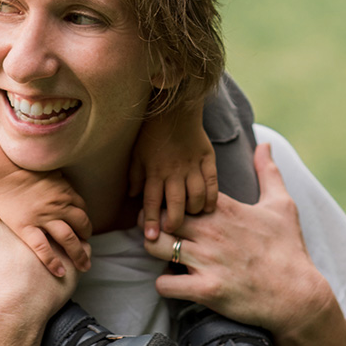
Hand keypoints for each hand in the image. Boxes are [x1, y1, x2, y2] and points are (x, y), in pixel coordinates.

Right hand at [0, 167, 90, 278]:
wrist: (2, 173)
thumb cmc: (23, 169)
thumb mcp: (49, 173)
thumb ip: (60, 184)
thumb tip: (66, 191)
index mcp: (65, 192)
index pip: (82, 210)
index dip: (84, 222)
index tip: (83, 231)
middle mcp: (58, 206)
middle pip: (81, 225)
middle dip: (86, 239)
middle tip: (88, 251)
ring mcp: (43, 218)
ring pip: (68, 239)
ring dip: (79, 253)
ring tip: (84, 266)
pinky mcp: (26, 227)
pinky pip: (43, 248)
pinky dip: (53, 262)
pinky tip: (60, 272)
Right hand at [0, 178, 77, 319]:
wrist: (7, 306)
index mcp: (12, 205)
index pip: (20, 192)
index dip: (18, 201)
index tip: (12, 215)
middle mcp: (40, 215)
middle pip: (47, 206)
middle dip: (45, 213)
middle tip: (36, 237)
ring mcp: (61, 236)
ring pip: (68, 227)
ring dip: (64, 234)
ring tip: (54, 249)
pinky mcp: (76, 257)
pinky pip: (82, 251)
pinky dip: (76, 256)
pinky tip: (65, 265)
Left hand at [128, 105, 217, 240]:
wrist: (174, 108)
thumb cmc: (152, 133)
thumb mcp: (136, 153)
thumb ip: (135, 176)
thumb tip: (132, 196)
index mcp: (155, 171)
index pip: (152, 201)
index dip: (151, 221)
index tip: (151, 238)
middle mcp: (174, 171)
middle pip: (177, 203)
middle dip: (174, 222)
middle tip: (173, 231)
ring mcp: (193, 165)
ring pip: (197, 196)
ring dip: (194, 211)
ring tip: (191, 218)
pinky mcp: (208, 159)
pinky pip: (213, 183)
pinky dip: (212, 198)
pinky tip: (209, 207)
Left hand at [142, 144, 333, 343]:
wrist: (298, 295)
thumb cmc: (289, 249)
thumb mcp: (282, 205)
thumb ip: (268, 172)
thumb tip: (265, 144)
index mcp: (224, 209)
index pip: (180, 190)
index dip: (172, 196)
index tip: (173, 206)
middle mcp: (211, 231)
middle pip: (159, 215)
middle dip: (153, 220)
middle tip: (160, 230)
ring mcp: (207, 260)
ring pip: (154, 246)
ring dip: (154, 249)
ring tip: (165, 254)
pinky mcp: (206, 289)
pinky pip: (165, 284)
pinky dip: (164, 284)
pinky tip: (175, 282)